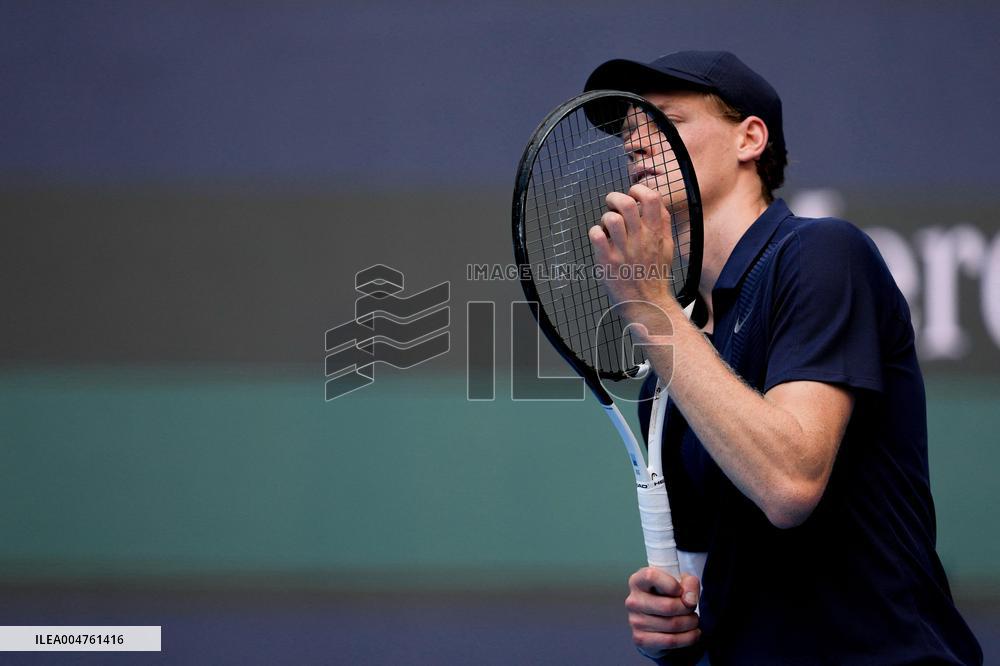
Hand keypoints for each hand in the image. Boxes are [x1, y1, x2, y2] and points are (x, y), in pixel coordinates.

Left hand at [588, 184, 676, 314]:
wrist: (647, 303)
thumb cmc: (654, 274)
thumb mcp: (667, 247)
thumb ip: (662, 224)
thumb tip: (655, 202)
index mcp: (656, 233)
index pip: (652, 198)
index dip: (639, 190)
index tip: (632, 195)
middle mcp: (640, 239)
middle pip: (627, 204)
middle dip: (615, 198)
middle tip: (611, 205)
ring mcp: (623, 250)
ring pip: (610, 219)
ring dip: (605, 218)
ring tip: (607, 228)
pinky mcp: (607, 261)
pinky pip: (596, 235)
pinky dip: (595, 232)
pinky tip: (600, 239)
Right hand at [625, 567, 700, 658]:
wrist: (656, 617)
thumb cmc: (667, 595)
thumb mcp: (680, 582)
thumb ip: (689, 584)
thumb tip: (690, 600)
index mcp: (638, 580)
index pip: (651, 577)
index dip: (672, 584)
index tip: (680, 590)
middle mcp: (633, 601)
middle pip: (668, 606)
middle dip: (688, 609)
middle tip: (691, 608)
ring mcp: (635, 621)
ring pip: (673, 625)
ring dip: (691, 623)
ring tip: (693, 620)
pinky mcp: (640, 639)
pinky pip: (671, 641)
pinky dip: (689, 638)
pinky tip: (693, 632)